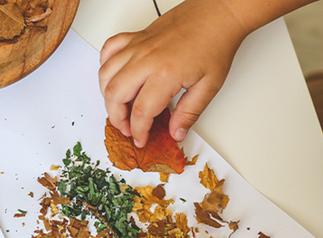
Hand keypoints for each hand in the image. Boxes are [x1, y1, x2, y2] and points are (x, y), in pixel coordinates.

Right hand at [98, 0, 248, 146]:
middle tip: (128, 128)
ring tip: (119, 107)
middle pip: (115, 95)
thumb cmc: (215, 43)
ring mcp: (138, 46)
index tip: (141, 139)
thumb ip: (189, 113)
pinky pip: (108, 50)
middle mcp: (146, 59)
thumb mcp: (209, 85)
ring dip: (107, 96)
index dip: (138, 131)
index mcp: (165, 73)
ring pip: (105, 75)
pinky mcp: (136, 37)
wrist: (216, 14)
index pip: (141, 112)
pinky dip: (105, 66)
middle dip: (117, 118)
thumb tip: (176, 132)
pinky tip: (114, 77)